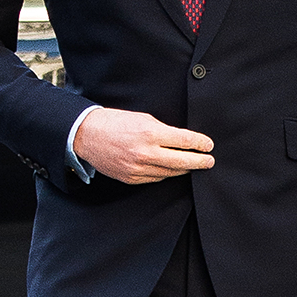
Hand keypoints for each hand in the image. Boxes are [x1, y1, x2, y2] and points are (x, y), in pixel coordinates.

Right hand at [73, 108, 213, 182]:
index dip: (200, 143)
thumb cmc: (115, 122)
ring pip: (171, 172)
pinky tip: (172, 169)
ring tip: (194, 165)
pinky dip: (166, 173)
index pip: (185, 140)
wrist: (86, 135)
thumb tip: (184, 139)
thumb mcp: (143, 118)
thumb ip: (164, 130)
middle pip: (183, 161)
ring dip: (184, 169)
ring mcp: (138, 168)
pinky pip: (156, 178)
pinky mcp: (132, 178)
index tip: (209, 145)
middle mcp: (146, 153)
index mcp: (150, 133)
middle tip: (210, 161)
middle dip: (200, 161)